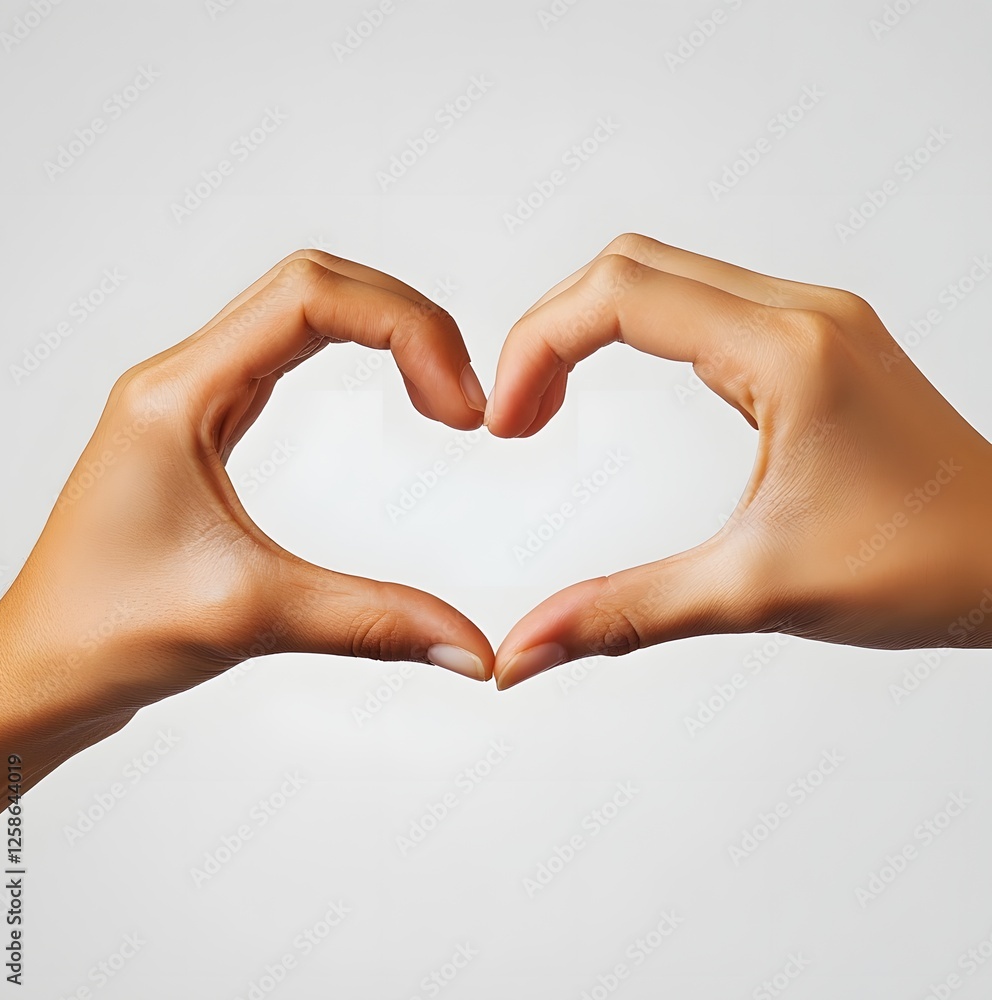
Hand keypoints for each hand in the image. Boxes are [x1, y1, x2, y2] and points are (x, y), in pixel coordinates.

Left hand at [0, 251, 493, 810]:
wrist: (38, 674)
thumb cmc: (101, 633)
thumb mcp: (251, 618)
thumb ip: (373, 624)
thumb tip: (471, 647)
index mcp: (177, 396)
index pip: (310, 297)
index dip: (405, 330)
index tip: (457, 409)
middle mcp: (179, 379)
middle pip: (312, 283)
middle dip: (406, 320)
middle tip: (462, 399)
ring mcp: (189, 399)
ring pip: (299, 308)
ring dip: (382, 330)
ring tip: (440, 394)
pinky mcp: (201, 428)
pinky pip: (283, 353)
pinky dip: (350, 354)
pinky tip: (386, 394)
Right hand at [487, 234, 991, 688]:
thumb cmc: (923, 566)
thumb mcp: (753, 592)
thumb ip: (623, 614)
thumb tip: (523, 651)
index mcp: (787, 352)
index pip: (619, 295)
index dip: (536, 346)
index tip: (506, 424)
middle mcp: (801, 313)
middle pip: (630, 264)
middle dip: (550, 329)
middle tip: (517, 415)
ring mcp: (813, 320)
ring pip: (665, 274)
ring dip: (590, 326)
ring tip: (548, 404)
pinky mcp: (816, 341)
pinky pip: (704, 304)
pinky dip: (638, 333)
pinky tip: (620, 389)